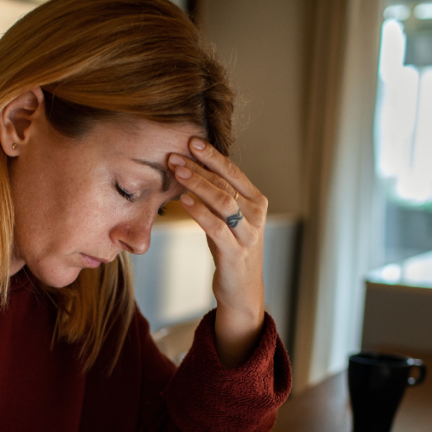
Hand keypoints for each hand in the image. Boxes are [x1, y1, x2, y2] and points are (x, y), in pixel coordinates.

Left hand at [169, 137, 267, 368]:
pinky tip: (184, 200)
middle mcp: (256, 214)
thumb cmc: (231, 250)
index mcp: (256, 201)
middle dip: (199, 167)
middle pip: (225, 183)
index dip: (212, 155)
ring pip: (222, 200)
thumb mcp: (227, 219)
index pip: (233, 171)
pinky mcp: (236, 252)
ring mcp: (248, 233)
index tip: (191, 141)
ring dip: (198, 183)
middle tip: (174, 155)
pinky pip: (216, 226)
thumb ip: (218, 196)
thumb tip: (193, 167)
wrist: (243, 290)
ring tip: (176, 172)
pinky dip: (199, 211)